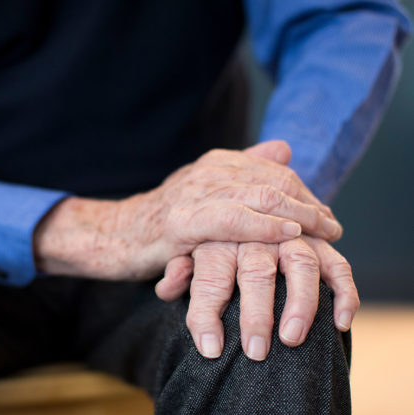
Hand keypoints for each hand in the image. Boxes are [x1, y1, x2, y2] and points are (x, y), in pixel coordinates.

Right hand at [34, 141, 341, 280]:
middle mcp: (207, 172)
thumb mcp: (203, 195)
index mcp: (215, 164)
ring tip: (323, 231)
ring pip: (258, 195)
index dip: (305, 193)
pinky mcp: (180, 222)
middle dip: (308, 204)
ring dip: (297, 214)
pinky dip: (264, 226)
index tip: (325, 216)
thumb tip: (284, 149)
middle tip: (332, 227)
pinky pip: (231, 220)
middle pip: (272, 181)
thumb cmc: (160, 223)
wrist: (112, 236)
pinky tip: (288, 235)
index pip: (273, 172)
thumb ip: (242, 171)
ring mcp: (193, 194)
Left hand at [156, 237, 358, 360]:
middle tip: (255, 352)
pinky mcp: (319, 242)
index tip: (209, 348)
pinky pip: (337, 264)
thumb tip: (167, 289)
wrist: (238, 200)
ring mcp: (290, 235)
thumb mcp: (182, 252)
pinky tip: (342, 322)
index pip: (210, 276)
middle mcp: (254, 235)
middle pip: (256, 271)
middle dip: (256, 314)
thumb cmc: (205, 240)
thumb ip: (177, 272)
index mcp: (216, 239)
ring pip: (301, 263)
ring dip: (300, 303)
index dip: (206, 312)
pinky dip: (344, 292)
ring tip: (292, 340)